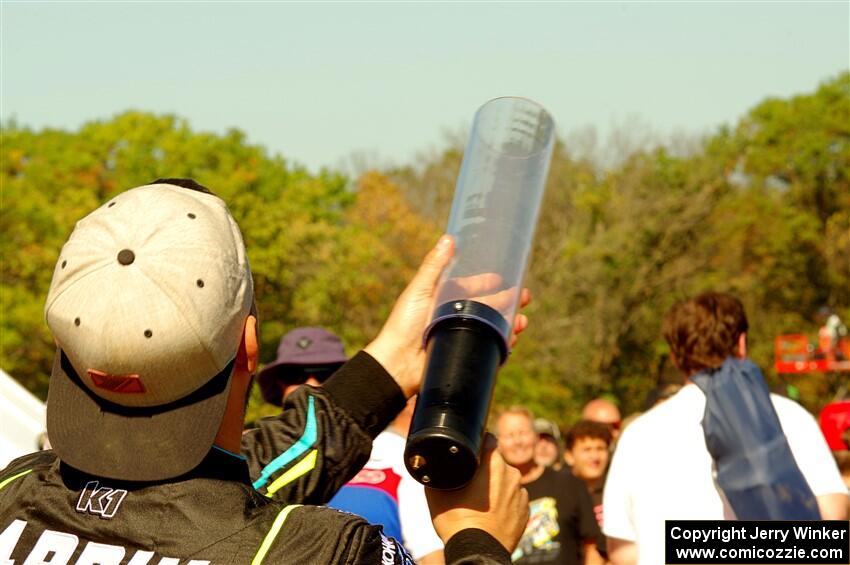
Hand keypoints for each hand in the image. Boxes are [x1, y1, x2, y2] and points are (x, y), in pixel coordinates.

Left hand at [365, 236, 530, 396]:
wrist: (398, 363)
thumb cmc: (404, 324)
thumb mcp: (419, 290)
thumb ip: (434, 266)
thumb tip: (448, 238)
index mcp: (443, 299)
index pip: (471, 287)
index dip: (487, 282)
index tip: (504, 277)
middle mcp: (454, 316)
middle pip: (487, 306)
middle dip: (507, 301)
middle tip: (524, 296)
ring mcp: (460, 335)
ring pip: (491, 326)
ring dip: (509, 322)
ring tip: (522, 320)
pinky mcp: (465, 353)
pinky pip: (489, 347)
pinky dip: (503, 342)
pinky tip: (512, 338)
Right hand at [426, 433, 528, 552]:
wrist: (477, 553)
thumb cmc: (457, 522)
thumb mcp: (437, 493)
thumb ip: (435, 473)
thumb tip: (429, 465)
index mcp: (494, 464)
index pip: (488, 440)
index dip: (477, 442)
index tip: (468, 451)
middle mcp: (512, 475)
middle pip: (496, 462)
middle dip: (484, 469)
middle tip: (468, 483)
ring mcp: (521, 494)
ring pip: (505, 481)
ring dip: (495, 486)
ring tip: (478, 502)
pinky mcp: (526, 511)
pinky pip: (513, 499)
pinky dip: (504, 503)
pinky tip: (490, 514)